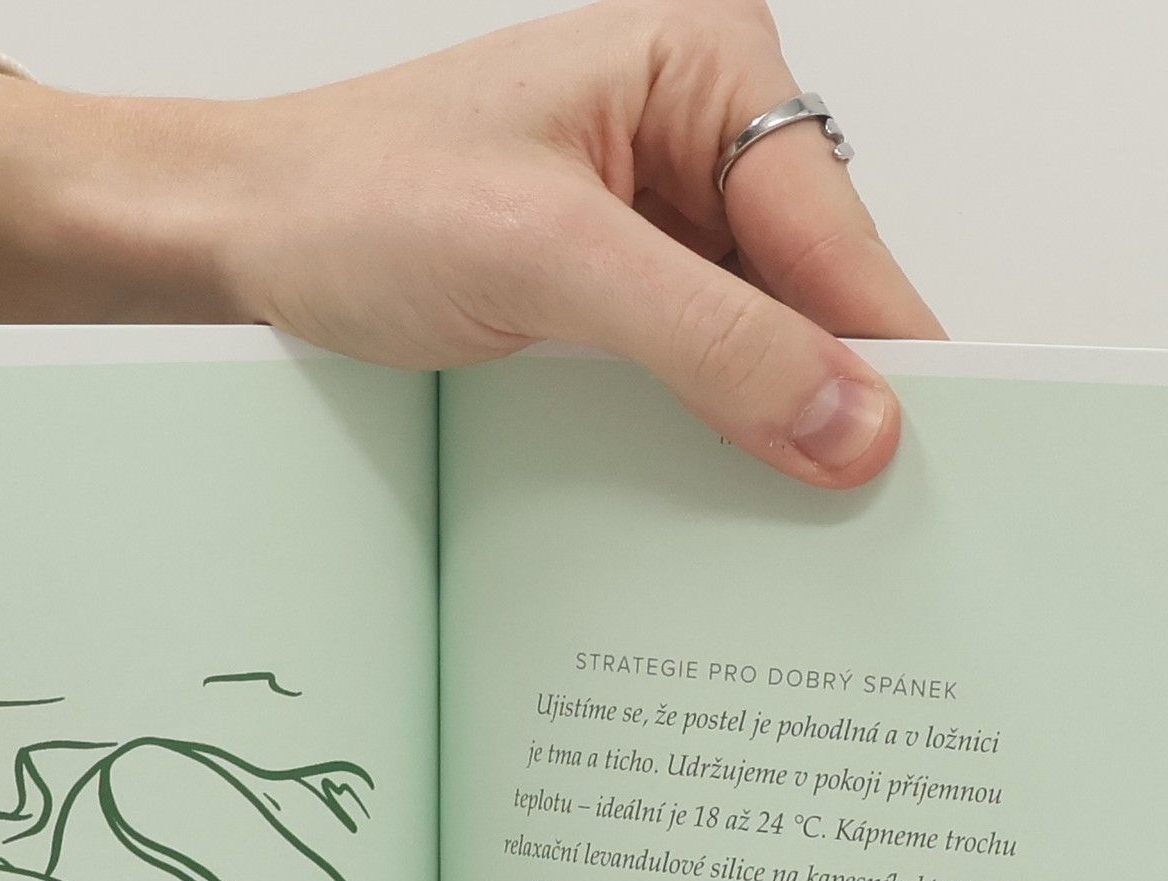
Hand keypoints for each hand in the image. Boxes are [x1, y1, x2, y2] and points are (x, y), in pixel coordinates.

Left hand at [0, 1, 940, 487]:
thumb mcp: (545, 260)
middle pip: (815, 288)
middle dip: (829, 397)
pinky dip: (707, 435)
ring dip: (766, 428)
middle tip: (866, 523)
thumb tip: (853, 423)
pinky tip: (713, 500)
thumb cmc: (355, 202)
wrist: (232, 242)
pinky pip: (695, 371)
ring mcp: (654, 219)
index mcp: (704, 64)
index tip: (935, 464)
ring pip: (760, 342)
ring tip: (795, 529)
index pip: (837, 227)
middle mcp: (695, 133)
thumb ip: (708, 338)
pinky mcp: (609, 294)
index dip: (885, 351)